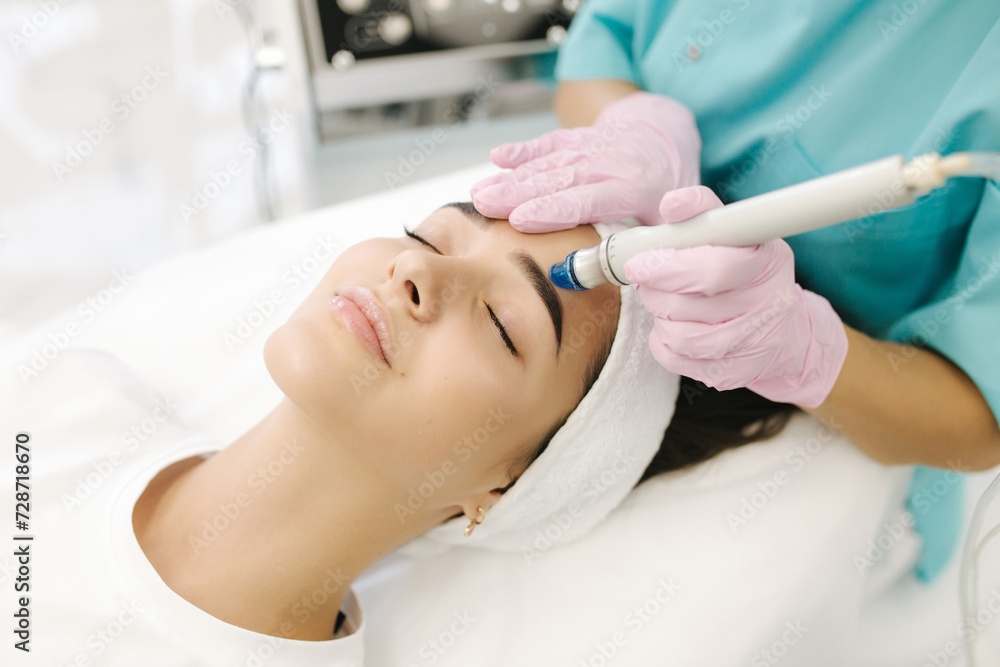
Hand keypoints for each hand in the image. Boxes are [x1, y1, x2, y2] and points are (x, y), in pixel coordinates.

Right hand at [470, 92, 700, 231]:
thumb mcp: (671, 225)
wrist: (667, 139)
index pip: (588, 200)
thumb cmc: (666, 194)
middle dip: (518, 193)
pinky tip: (498, 157)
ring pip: (548, 162)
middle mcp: (610, 163)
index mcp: (634, 188)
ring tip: (480, 193)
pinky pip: (549, 143)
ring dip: (511, 177)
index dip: (553, 210)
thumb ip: (647, 248)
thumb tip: (626, 276)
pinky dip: (522, 150)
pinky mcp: (577, 139)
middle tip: (485, 205)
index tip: (521, 220)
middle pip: (559, 180)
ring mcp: (592, 147)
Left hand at [623, 186, 848, 407]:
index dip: (670, 267)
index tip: (638, 264)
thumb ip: (702, 214)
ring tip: (662, 302)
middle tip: (644, 278)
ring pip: (681, 336)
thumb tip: (672, 204)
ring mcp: (756, 342)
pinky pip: (678, 360)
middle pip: (689, 304)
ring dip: (659, 316)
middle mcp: (769, 304)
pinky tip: (671, 327)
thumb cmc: (744, 272)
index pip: (716, 268)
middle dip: (654, 290)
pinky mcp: (737, 372)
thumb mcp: (734, 234)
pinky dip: (663, 342)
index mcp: (768, 261)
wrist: (783, 329)